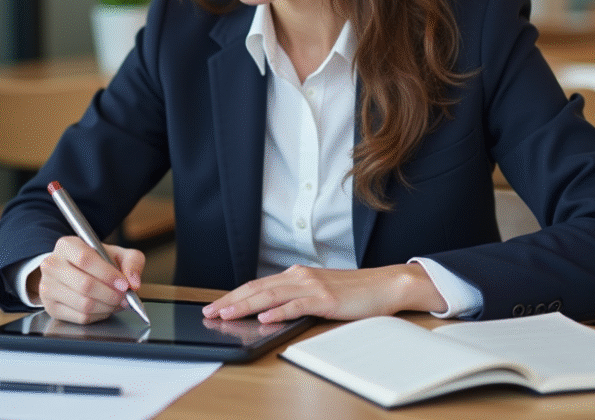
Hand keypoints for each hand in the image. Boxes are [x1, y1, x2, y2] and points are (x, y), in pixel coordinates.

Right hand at [31, 236, 144, 323]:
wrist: (74, 271)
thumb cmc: (97, 261)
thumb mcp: (117, 253)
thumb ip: (132, 262)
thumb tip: (133, 282)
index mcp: (67, 245)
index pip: (85, 259)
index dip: (107, 274)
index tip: (124, 284)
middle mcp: (52, 265)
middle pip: (84, 285)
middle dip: (111, 294)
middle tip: (124, 297)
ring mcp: (48, 288)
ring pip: (83, 304)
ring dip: (107, 306)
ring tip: (117, 302)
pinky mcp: (51, 308)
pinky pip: (80, 317)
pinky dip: (99, 315)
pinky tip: (105, 308)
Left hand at [201, 263, 447, 323]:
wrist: (384, 285)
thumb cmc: (352, 293)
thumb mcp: (318, 292)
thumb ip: (294, 297)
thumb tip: (267, 310)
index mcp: (296, 275)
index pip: (256, 285)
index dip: (233, 296)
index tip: (214, 306)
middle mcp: (300, 277)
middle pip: (257, 289)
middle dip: (230, 301)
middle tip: (209, 313)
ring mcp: (312, 286)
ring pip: (271, 296)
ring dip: (246, 305)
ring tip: (226, 314)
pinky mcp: (326, 299)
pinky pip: (297, 306)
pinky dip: (279, 311)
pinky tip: (265, 318)